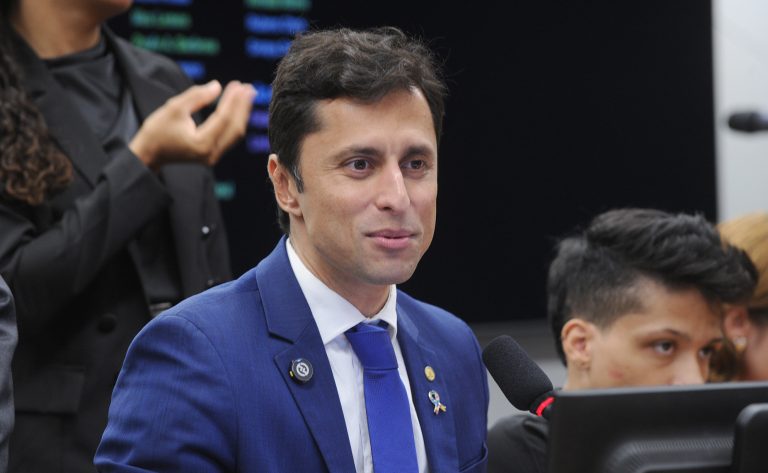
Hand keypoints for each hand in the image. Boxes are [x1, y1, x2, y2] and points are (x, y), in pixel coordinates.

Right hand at [130, 80, 255, 168]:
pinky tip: (239, 108)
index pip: (223, 118)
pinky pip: (229, 136)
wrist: (149, 154)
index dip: (232, 100)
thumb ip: (197, 97)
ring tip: (247, 94)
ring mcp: (214, 156)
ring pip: (235, 133)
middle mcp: (211, 153)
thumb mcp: (174, 108)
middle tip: (248, 88)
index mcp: (202, 143)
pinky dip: (235, 121)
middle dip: (242, 106)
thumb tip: (217, 86)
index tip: (238, 84)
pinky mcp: (213, 154)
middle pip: (234, 127)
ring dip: (241, 113)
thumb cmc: (157, 131)